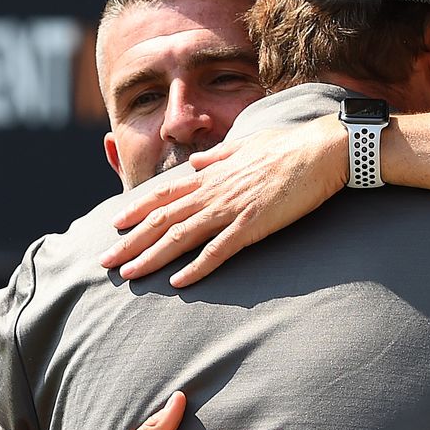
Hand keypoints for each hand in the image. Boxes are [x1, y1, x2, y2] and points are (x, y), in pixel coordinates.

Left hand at [97, 116, 346, 286]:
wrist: (323, 149)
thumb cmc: (290, 146)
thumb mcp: (247, 145)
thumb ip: (220, 156)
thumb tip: (200, 161)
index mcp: (213, 173)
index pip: (164, 193)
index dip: (136, 209)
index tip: (114, 224)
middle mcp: (214, 191)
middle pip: (162, 219)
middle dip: (130, 241)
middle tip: (105, 262)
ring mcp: (231, 208)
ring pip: (181, 236)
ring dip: (152, 257)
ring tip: (129, 275)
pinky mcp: (253, 225)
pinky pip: (218, 251)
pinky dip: (197, 268)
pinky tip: (178, 283)